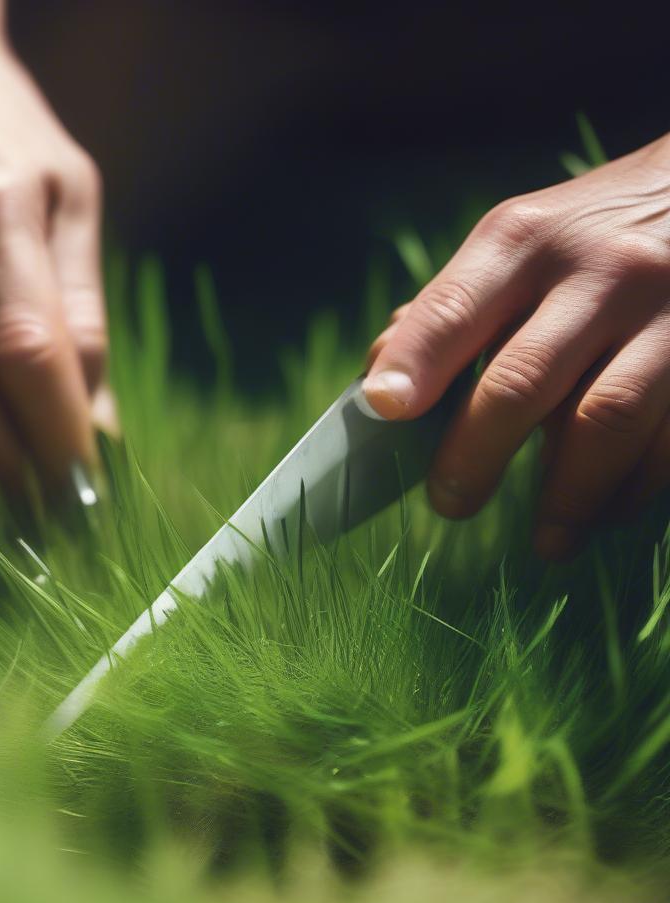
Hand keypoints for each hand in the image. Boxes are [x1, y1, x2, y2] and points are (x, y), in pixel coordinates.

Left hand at [365, 134, 669, 558]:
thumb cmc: (586, 239)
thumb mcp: (516, 248)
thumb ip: (451, 312)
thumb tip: (383, 384)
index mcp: (525, 242)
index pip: (454, 310)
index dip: (415, 364)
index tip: (382, 411)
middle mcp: (598, 271)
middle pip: (521, 379)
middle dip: (475, 455)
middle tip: (449, 504)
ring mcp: (667, 312)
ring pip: (605, 421)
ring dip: (567, 496)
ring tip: (546, 542)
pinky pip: (669, 441)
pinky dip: (631, 487)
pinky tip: (605, 509)